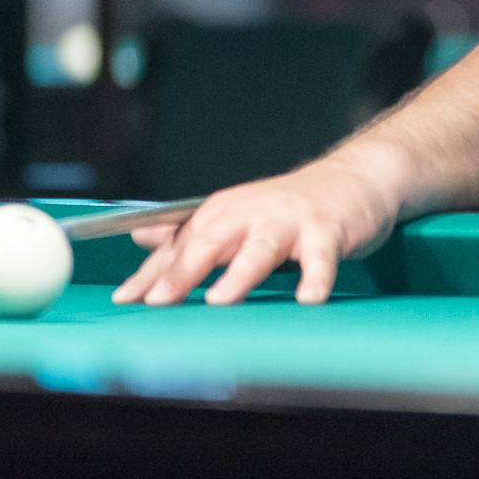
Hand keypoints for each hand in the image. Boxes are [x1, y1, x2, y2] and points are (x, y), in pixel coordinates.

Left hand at [111, 155, 405, 307]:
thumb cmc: (290, 207)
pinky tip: (308, 299)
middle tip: (157, 300)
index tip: (124, 299)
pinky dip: (316, 278)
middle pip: (211, 242)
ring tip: (220, 300)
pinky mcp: (327, 231)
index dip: (151, 273)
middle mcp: (251, 213)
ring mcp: (290, 222)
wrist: (354, 177)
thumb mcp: (235, 215)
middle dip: (183, 271)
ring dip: (240, 274)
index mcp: (224, 212)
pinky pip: (321, 259)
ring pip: (261, 248)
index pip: (180, 246)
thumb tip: (139, 236)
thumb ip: (189, 232)